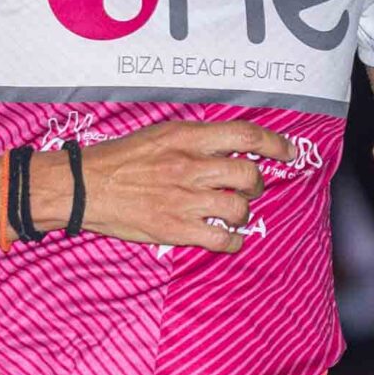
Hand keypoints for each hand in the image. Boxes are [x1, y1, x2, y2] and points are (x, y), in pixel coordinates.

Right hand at [64, 121, 299, 251]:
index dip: (275, 144)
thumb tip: (226, 144)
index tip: (289, 152)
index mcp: (186, 138)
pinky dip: (232, 240)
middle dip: (256, 184)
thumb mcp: (158, 134)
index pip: (245, 136)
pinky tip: (227, 237)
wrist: (84, 187)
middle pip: (248, 175)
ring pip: (239, 208)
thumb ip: (193, 139)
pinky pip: (221, 238)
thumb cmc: (118, 160)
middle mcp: (190, 167)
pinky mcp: (176, 228)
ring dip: (243, 212)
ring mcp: (184, 199)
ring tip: (233, 213)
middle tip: (248, 188)